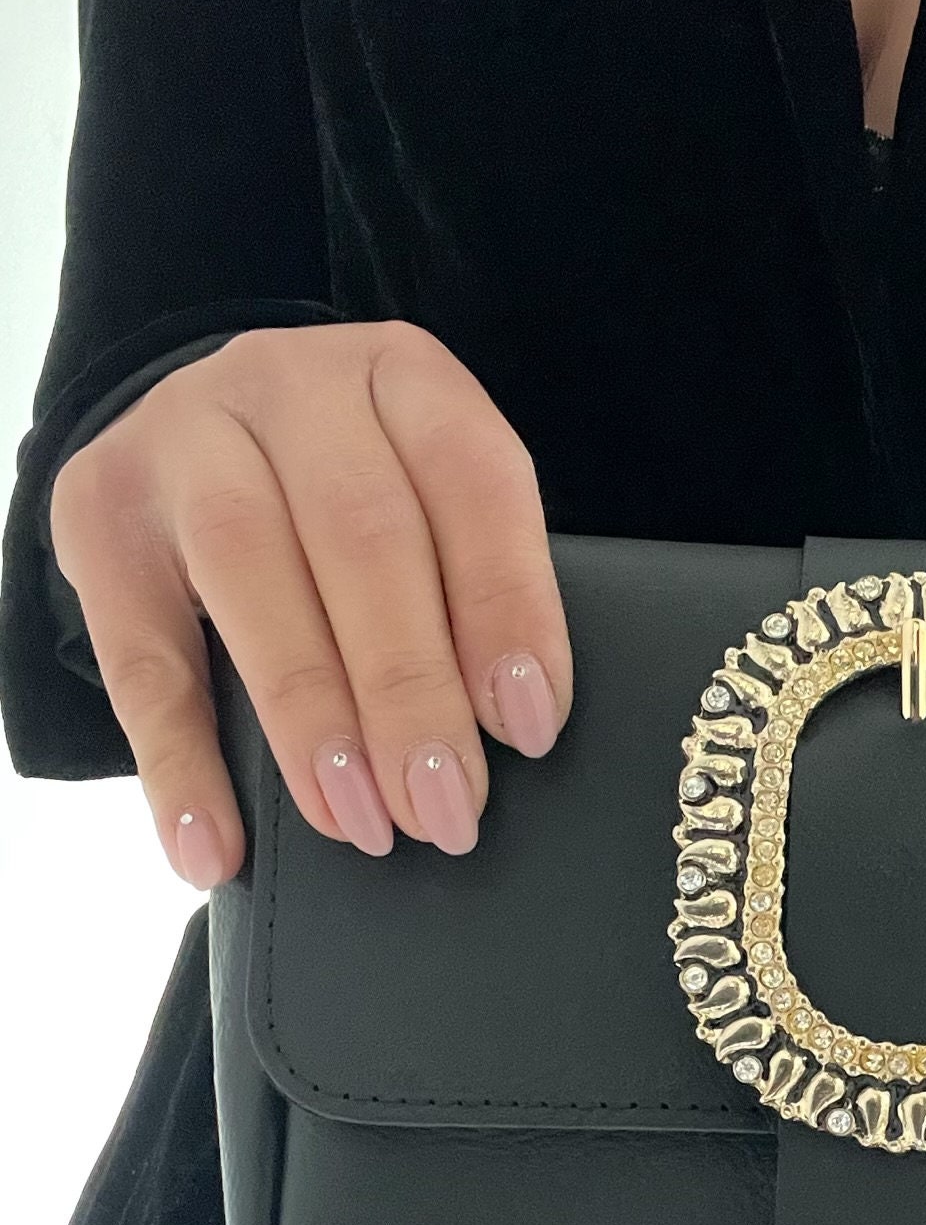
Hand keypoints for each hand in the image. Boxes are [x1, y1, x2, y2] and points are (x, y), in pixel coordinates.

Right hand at [47, 320, 573, 885]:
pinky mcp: (98, 513)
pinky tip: (214, 846)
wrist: (194, 440)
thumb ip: (467, 589)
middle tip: (445, 808)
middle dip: (411, 692)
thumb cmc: (348, 499)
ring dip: (311, 718)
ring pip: (250, 574)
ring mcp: (183, 438)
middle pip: (363, 536)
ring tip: (359, 822)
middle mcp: (291, 386)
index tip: (528, 726)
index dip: (506, 610)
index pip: (473, 482)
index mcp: (404, 377)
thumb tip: (509, 736)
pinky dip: (179, 766)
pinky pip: (139, 655)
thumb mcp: (427, 504)